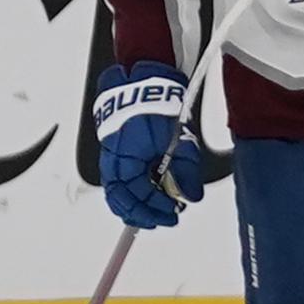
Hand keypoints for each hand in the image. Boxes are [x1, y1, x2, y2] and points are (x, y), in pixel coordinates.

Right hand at [95, 62, 201, 227]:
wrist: (145, 84)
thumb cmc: (159, 109)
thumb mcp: (180, 143)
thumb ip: (185, 172)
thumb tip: (191, 197)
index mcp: (126, 162)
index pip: (137, 197)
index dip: (156, 209)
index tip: (174, 214)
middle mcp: (114, 163)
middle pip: (123, 200)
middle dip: (144, 213)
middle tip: (166, 219)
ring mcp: (112, 158)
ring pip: (118, 193)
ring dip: (136, 206)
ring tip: (157, 212)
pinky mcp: (116, 153)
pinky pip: (119, 181)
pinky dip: (132, 192)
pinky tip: (147, 195)